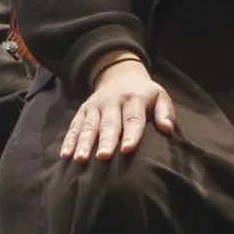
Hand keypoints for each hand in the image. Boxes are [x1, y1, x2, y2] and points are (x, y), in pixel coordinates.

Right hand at [60, 55, 174, 161]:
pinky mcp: (83, 110)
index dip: (131, 133)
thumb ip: (165, 112)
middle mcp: (113, 102)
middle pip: (109, 124)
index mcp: (134, 99)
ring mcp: (96, 106)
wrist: (120, 75)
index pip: (133, 118)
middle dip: (106, 141)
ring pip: (89, 126)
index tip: (128, 149)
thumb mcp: (159, 96)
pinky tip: (65, 154)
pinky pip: (74, 126)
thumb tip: (167, 129)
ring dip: (84, 142)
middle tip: (103, 157)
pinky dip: (68, 140)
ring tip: (80, 159)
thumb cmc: (144, 94)